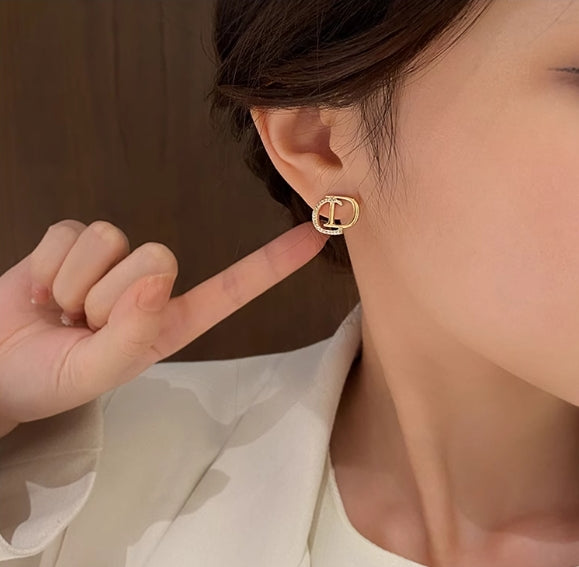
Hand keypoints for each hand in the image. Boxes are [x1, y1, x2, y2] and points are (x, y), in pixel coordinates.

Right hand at [0, 219, 327, 433]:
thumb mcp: (96, 371)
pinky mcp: (75, 240)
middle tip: (84, 325)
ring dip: (74, 284)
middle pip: (158, 256)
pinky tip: (44, 288)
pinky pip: (71, 232)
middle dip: (109, 297)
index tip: (317, 235)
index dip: (273, 264)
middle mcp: (149, 285)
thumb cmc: (51, 379)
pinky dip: (48, 266)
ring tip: (60, 311)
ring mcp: (113, 258)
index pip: (232, 289)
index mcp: (169, 321)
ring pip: (111, 239)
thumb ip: (132, 333)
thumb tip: (158, 277)